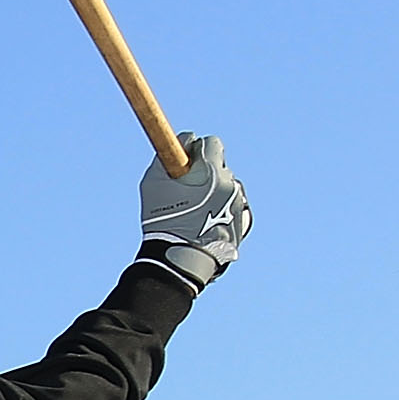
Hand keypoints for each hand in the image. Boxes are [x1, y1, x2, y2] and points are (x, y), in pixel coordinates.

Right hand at [137, 134, 249, 290]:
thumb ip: (167, 155)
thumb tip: (184, 138)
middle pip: (220, 167)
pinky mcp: (244, 224)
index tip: (183, 162)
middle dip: (204, 174)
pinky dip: (220, 212)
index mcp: (214, 171)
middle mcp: (232, 185)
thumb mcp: (154, 183)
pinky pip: (232, 209)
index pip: (212, 143)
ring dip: (213, 193)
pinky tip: (203, 224)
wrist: (181, 260)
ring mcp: (241, 205)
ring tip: (193, 213)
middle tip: (185, 190)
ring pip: (227, 189)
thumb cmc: (165, 220)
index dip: (195, 150)